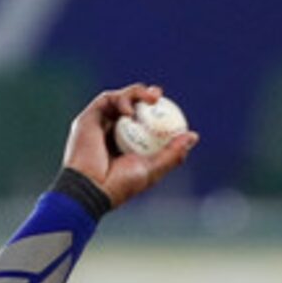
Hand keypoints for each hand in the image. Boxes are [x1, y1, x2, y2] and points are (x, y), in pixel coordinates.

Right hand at [62, 84, 198, 208]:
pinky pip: (106, 100)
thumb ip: (172, 153)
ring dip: (134, 94)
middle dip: (144, 95)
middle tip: (158, 94)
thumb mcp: (153, 168)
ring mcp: (99, 124)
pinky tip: (129, 110)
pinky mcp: (88, 119)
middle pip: (130, 106)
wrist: (92, 188)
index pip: (143, 122)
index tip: (167, 106)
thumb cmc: (121, 184)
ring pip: (119, 100)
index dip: (155, 111)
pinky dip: (120, 99)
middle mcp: (112, 132)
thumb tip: (193, 136)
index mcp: (126, 145)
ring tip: (149, 100)